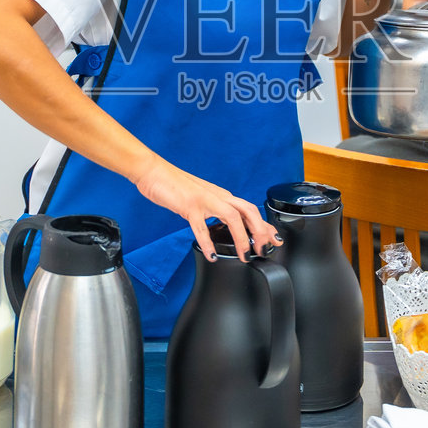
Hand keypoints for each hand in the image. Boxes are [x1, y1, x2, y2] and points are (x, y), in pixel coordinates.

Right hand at [134, 158, 280, 261]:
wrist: (153, 172)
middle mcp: (217, 196)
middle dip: (261, 231)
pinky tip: (211, 255)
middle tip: (264, 250)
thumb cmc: (174, 185)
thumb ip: (212, 210)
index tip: (274, 239)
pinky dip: (208, 242)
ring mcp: (204, 200)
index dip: (264, 225)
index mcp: (221, 195)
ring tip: (245, 255)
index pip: (249, 209)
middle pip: (249, 211)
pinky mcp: (189, 206)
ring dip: (242, 237)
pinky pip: (201, 227)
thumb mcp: (200, 198)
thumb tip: (220, 226)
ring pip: (232, 217)